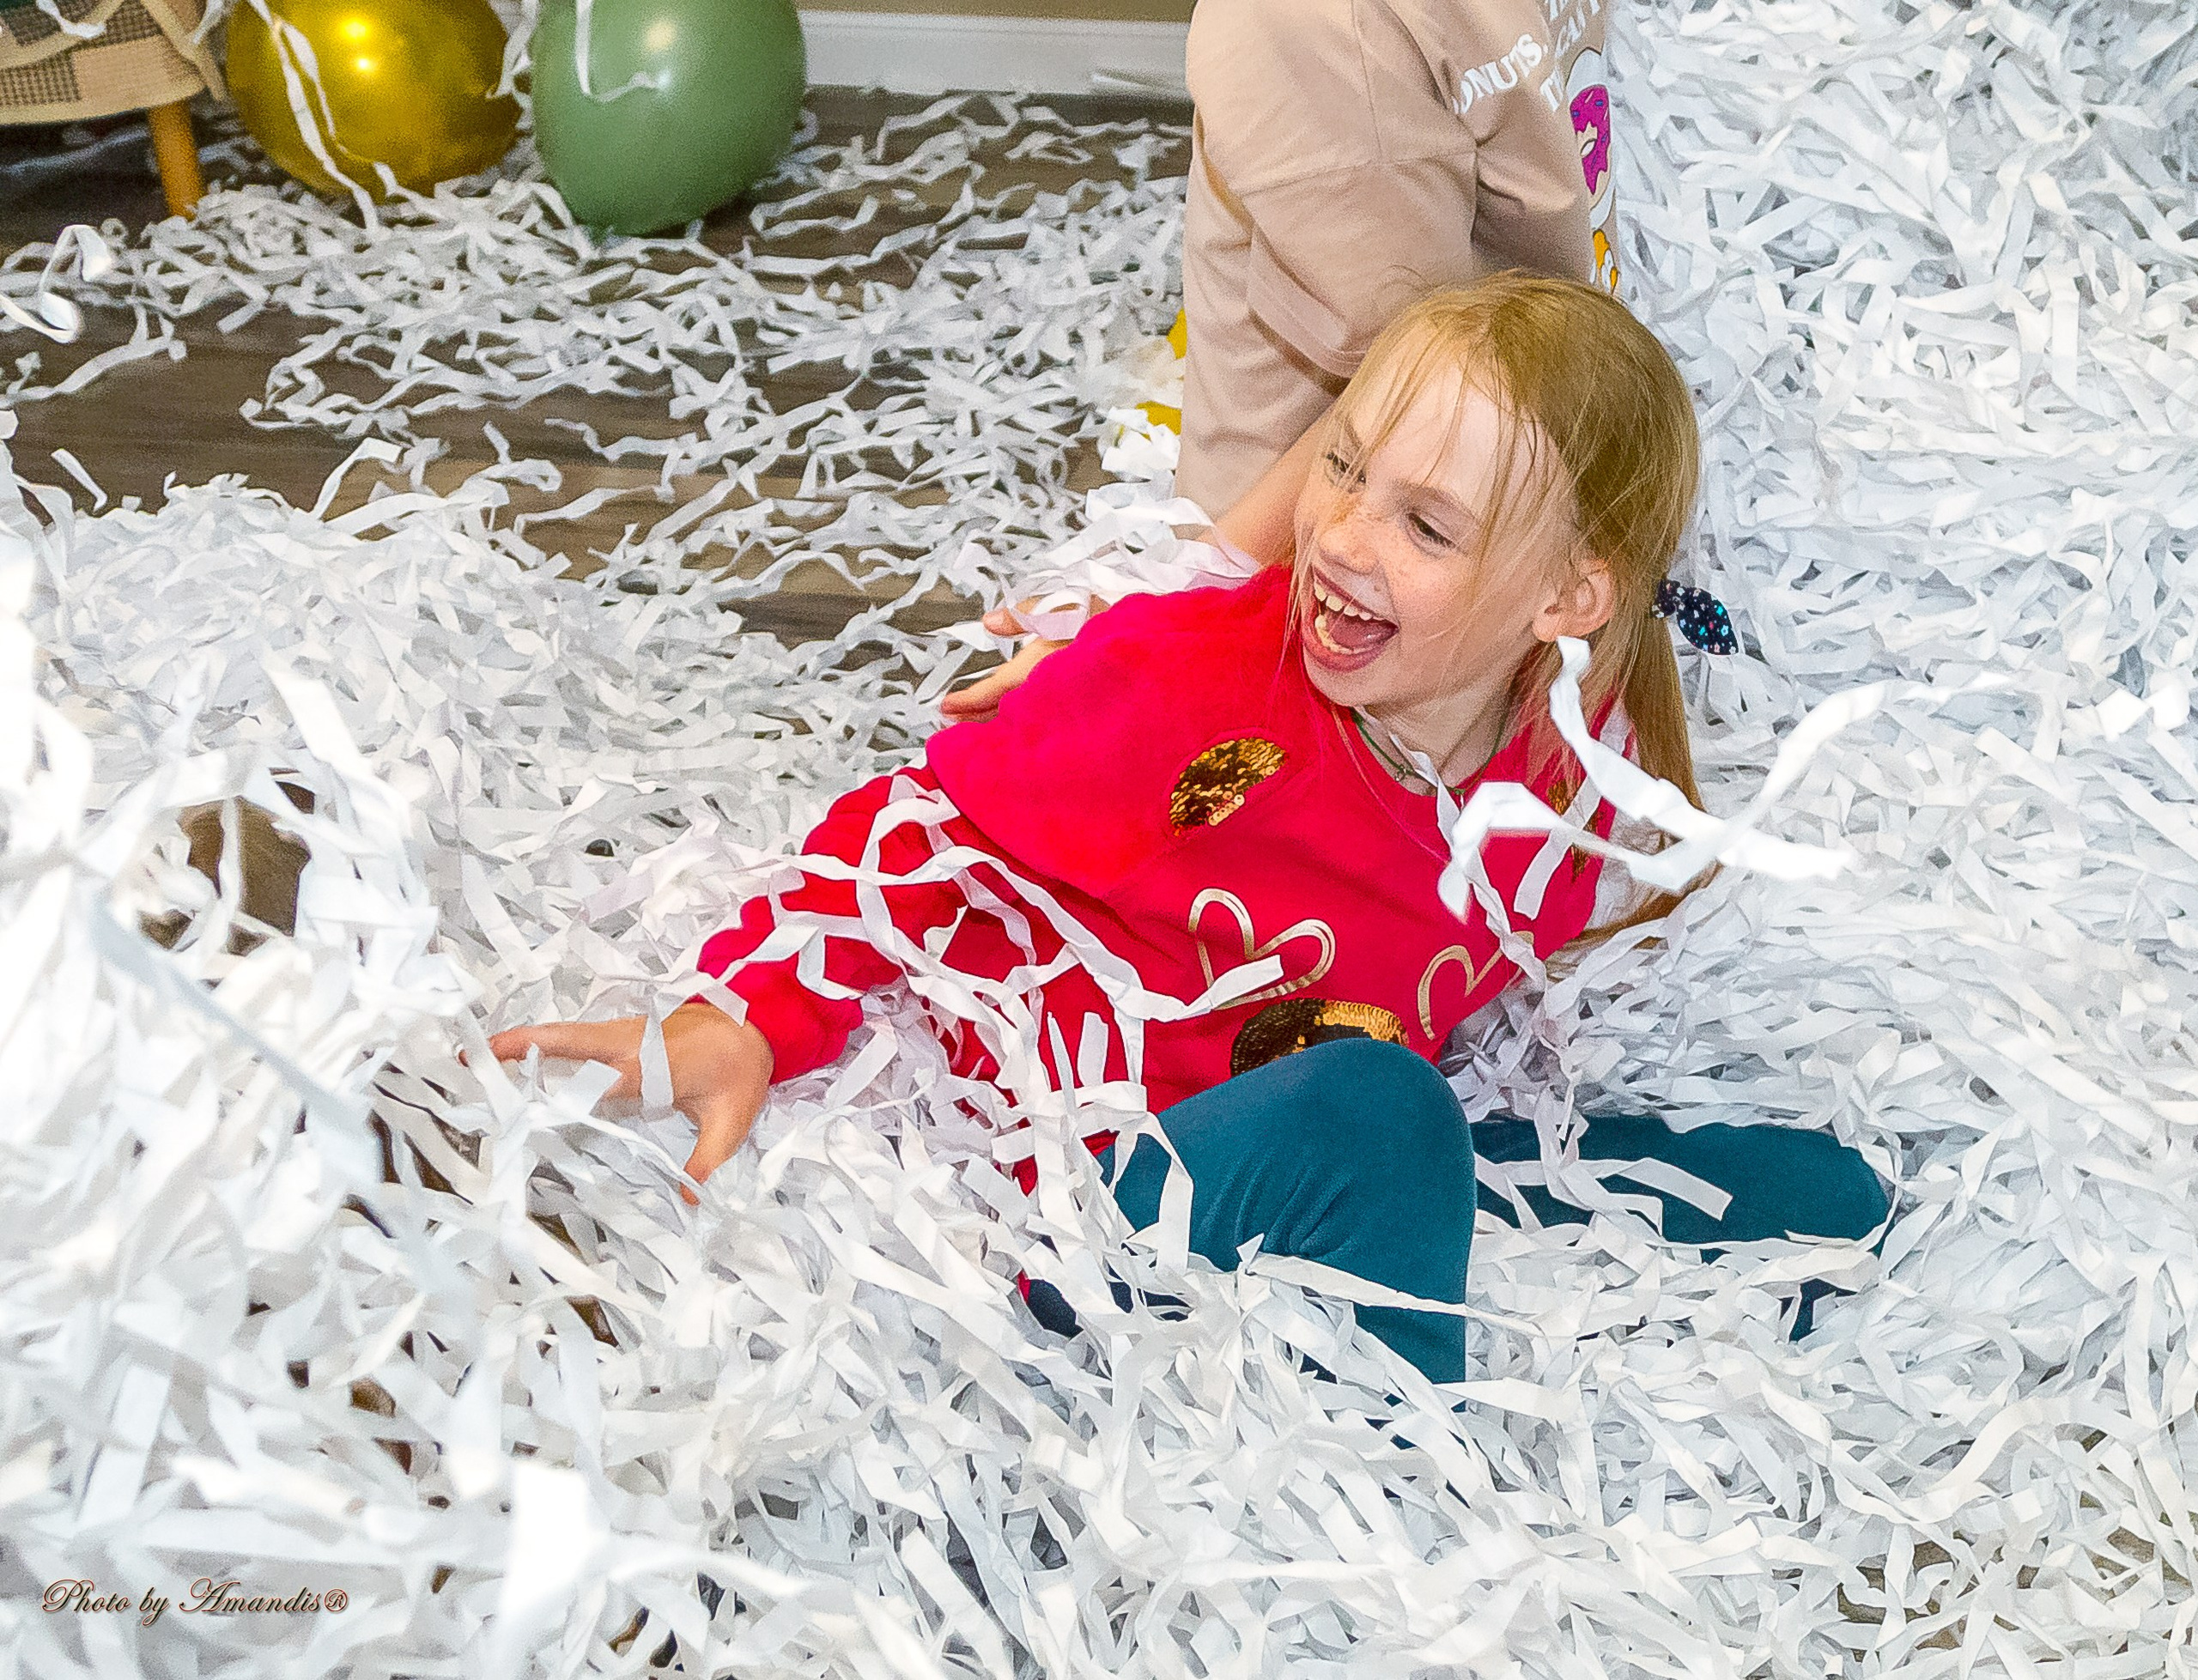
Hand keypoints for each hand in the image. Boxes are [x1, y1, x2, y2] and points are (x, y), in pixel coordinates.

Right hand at [488, 1003, 773, 1203]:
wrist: (757, 1023)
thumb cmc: (741, 1071)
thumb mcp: (732, 1121)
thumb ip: (705, 1160)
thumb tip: (687, 1200)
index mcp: (654, 1064)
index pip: (604, 1082)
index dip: (568, 1096)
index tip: (530, 1112)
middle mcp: (629, 1042)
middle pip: (567, 1041)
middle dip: (523, 1047)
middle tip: (473, 1056)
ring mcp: (621, 1032)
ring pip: (564, 1034)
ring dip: (523, 1043)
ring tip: (476, 1056)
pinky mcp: (619, 1032)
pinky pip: (574, 1037)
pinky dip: (542, 1043)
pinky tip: (516, 1057)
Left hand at [940, 596, 1104, 721]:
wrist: (1162, 643)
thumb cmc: (1116, 617)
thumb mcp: (1069, 601)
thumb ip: (1028, 610)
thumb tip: (989, 622)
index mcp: (1049, 663)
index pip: (1001, 687)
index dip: (972, 699)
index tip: (946, 708)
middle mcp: (1058, 689)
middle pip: (1011, 709)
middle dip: (981, 719)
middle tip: (953, 728)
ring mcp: (1071, 702)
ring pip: (1029, 715)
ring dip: (1004, 722)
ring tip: (980, 729)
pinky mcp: (1085, 705)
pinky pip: (1049, 715)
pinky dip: (1032, 719)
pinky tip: (1024, 723)